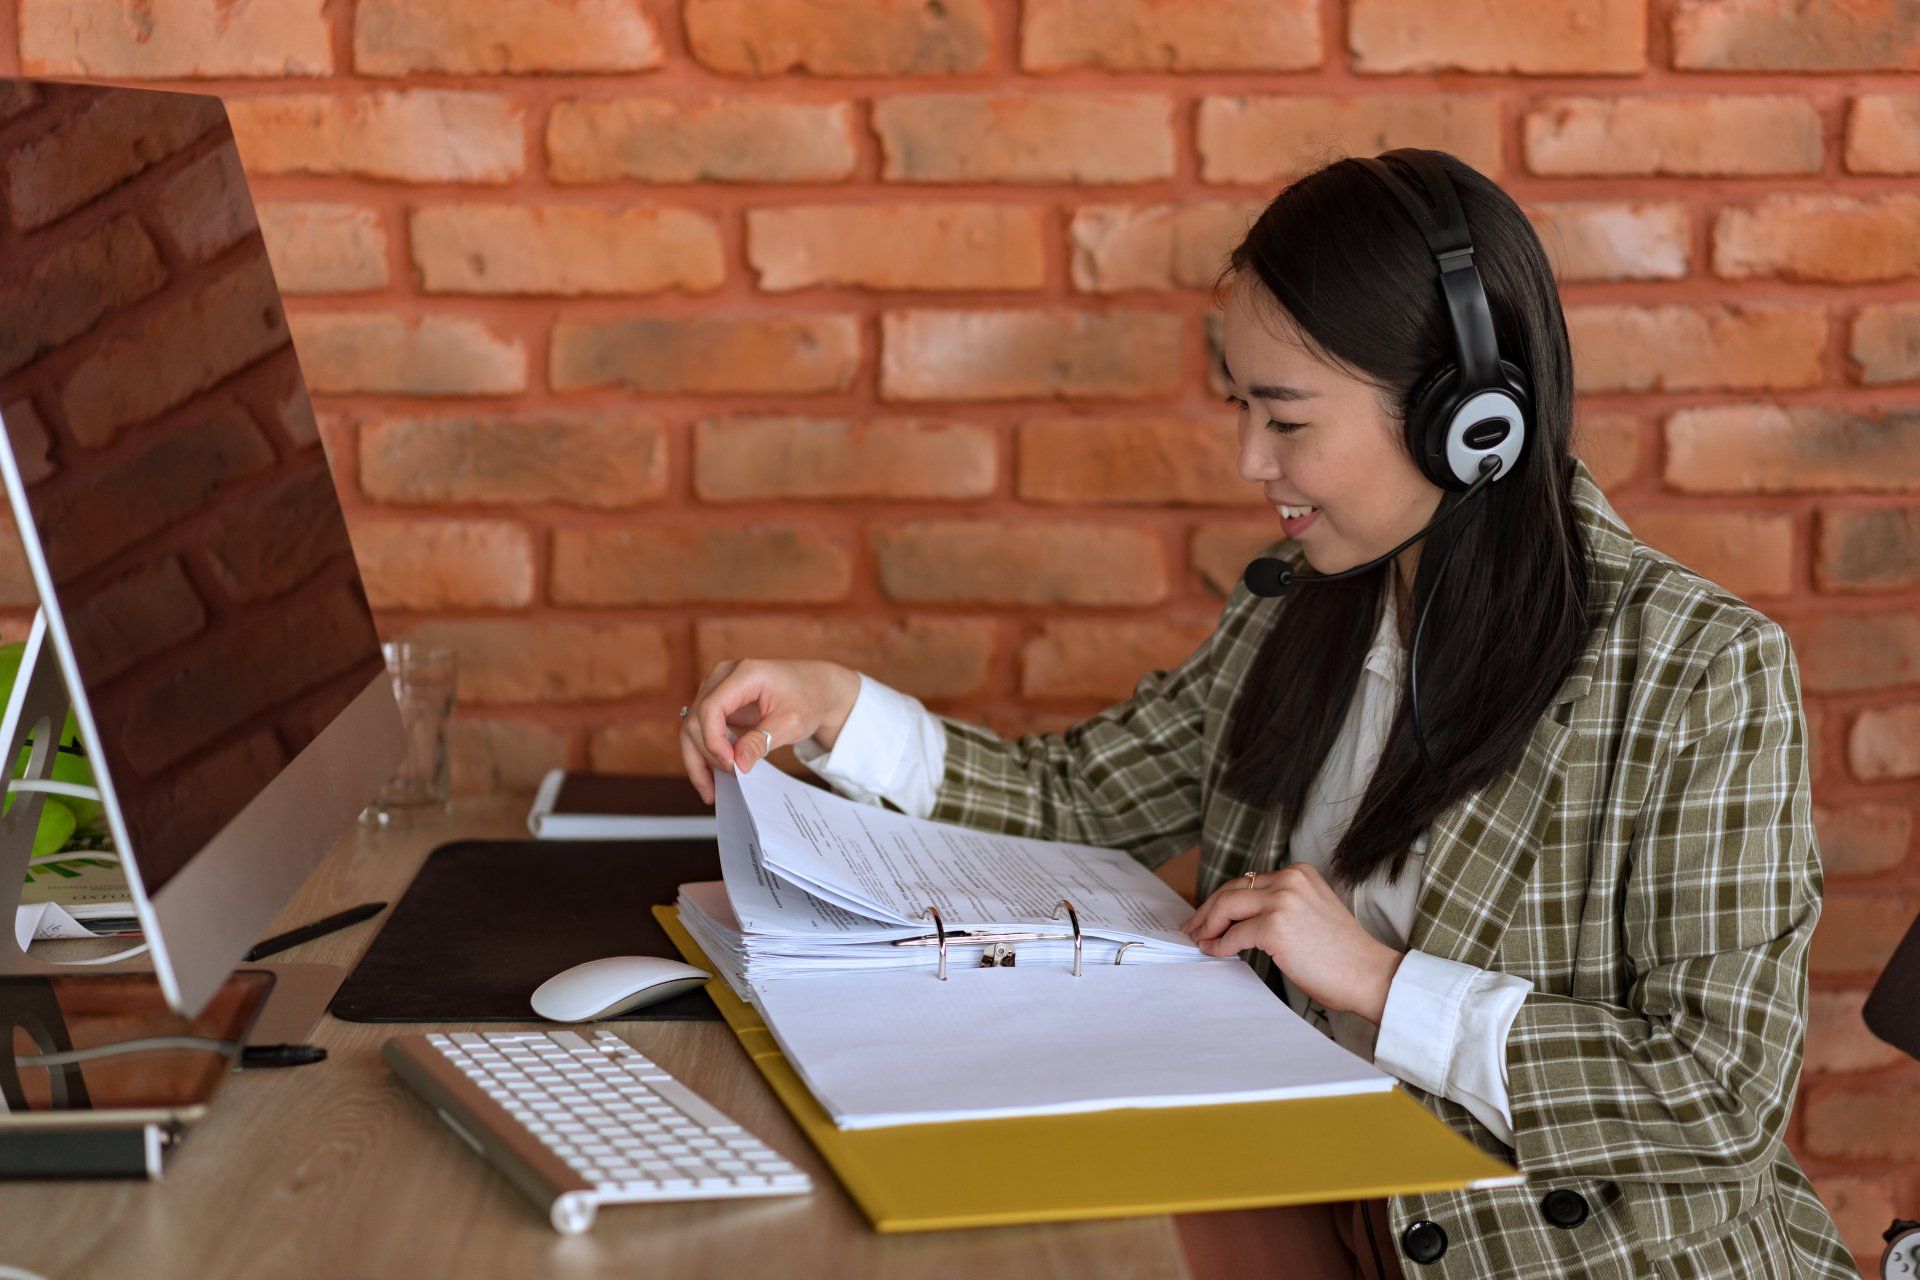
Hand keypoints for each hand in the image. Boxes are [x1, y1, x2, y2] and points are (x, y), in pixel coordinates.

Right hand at [678, 659, 860, 804]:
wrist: (815, 688)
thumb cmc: (807, 698)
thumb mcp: (792, 722)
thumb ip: (762, 741)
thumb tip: (738, 765)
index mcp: (745, 673)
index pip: (712, 707)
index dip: (714, 740)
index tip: (730, 765)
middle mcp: (723, 676)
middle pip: (696, 720)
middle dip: (708, 755)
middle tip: (732, 780)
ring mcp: (716, 688)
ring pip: (692, 728)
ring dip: (698, 760)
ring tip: (711, 791)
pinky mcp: (717, 703)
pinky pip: (700, 731)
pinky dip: (704, 756)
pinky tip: (711, 781)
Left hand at [1180, 865, 1405, 1024]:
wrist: (1369, 974)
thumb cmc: (1341, 954)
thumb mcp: (1309, 912)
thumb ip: (1280, 905)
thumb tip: (1238, 918)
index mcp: (1299, 873)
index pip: (1247, 881)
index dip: (1222, 899)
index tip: (1206, 914)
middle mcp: (1290, 880)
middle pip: (1232, 890)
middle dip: (1207, 910)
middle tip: (1192, 928)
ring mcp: (1282, 901)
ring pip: (1227, 906)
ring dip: (1207, 925)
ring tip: (1198, 940)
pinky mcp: (1275, 926)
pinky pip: (1234, 934)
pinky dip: (1220, 944)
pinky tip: (1215, 952)